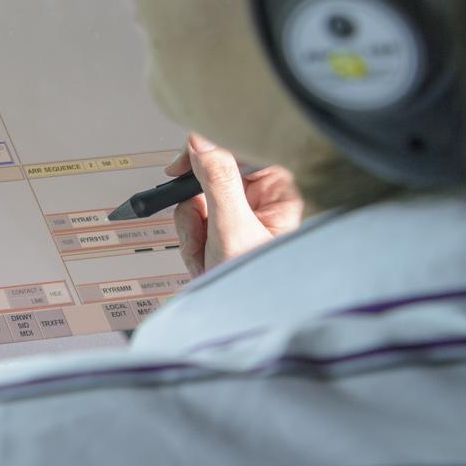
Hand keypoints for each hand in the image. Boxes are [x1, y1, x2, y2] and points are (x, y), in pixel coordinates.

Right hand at [170, 133, 302, 276]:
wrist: (243, 325)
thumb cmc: (259, 285)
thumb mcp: (232, 230)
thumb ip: (216, 180)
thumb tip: (201, 140)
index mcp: (281, 193)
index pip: (243, 151)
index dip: (210, 151)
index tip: (183, 161)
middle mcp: (262, 202)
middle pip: (212, 176)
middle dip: (198, 204)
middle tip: (201, 224)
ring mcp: (241, 218)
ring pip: (197, 199)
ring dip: (193, 227)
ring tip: (206, 252)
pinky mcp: (223, 233)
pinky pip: (193, 220)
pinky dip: (191, 241)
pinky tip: (204, 258)